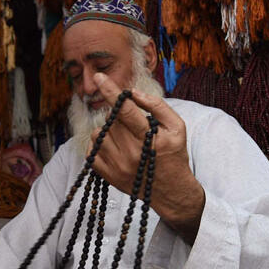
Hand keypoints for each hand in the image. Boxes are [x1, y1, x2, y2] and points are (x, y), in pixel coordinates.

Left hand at [88, 73, 204, 241]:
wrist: (171, 192)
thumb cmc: (174, 155)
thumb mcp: (177, 127)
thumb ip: (157, 106)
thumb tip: (133, 93)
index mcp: (148, 140)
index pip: (126, 110)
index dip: (111, 91)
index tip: (98, 76)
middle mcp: (130, 154)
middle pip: (112, 120)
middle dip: (119, 116)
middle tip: (132, 125)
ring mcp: (117, 167)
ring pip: (99, 133)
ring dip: (109, 130)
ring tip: (125, 138)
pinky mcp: (107, 176)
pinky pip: (91, 150)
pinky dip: (100, 144)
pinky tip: (114, 147)